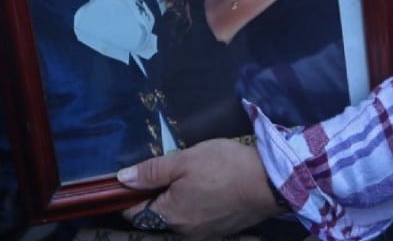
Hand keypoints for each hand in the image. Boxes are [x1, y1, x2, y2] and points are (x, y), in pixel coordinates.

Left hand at [118, 139, 282, 239]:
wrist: (271, 182)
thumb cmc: (224, 166)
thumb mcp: (184, 160)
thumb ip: (151, 171)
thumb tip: (122, 180)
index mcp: (170, 216)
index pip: (134, 213)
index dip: (129, 194)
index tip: (134, 176)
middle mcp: (183, 233)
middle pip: (155, 217)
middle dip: (154, 197)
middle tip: (165, 171)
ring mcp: (203, 235)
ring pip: (176, 219)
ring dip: (175, 201)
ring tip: (186, 177)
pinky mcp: (220, 231)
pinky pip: (195, 220)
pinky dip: (193, 206)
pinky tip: (204, 188)